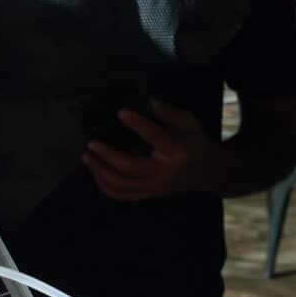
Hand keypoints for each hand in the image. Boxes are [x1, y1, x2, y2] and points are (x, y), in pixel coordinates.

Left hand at [83, 101, 221, 201]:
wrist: (208, 172)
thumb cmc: (195, 142)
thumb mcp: (189, 122)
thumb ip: (169, 112)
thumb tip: (148, 101)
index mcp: (177, 150)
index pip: (155, 137)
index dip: (137, 124)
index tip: (120, 112)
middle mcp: (164, 171)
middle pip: (130, 167)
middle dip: (107, 156)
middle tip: (91, 143)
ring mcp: (155, 186)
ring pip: (122, 185)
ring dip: (100, 172)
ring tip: (87, 157)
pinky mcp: (149, 194)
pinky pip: (122, 196)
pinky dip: (105, 186)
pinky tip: (95, 172)